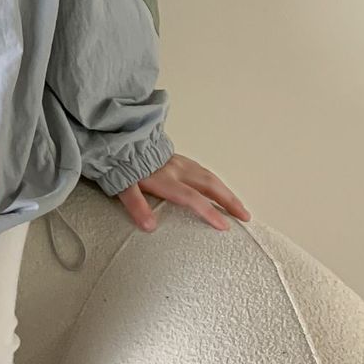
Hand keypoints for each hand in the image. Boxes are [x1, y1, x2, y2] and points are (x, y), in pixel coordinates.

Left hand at [111, 153, 250, 234]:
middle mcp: (177, 170)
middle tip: (246, 216)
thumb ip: (136, 205)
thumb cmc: (119, 163)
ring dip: (226, 191)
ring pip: (209, 176)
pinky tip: (218, 187)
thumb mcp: (122, 186)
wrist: (117, 136)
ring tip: (238, 206)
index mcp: (165, 179)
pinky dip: (215, 181)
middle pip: (210, 185)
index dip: (209, 212)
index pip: (192, 198)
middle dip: (230, 201)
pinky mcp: (176, 157)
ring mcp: (178, 162)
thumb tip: (150, 227)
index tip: (226, 226)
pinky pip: (202, 170)